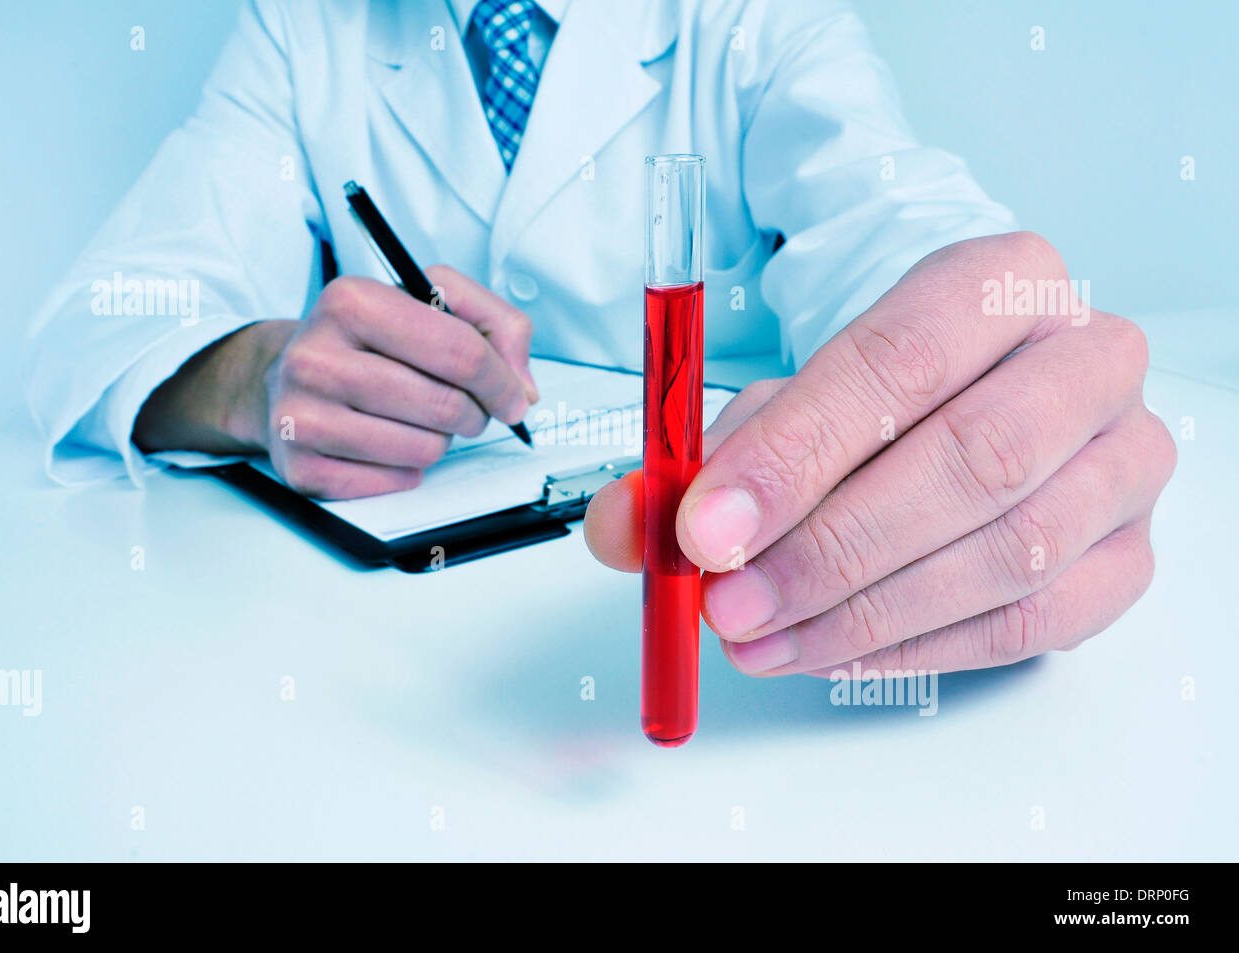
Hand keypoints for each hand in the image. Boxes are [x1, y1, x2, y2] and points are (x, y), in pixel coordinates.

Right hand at [135, 266, 537, 498]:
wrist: (284, 375)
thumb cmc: (368, 339)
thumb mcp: (429, 301)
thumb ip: (495, 325)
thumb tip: (522, 388)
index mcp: (349, 300)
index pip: (459, 350)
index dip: (500, 380)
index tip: (513, 396)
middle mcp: (315, 356)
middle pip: (444, 405)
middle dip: (472, 413)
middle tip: (464, 409)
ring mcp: (300, 416)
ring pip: (424, 449)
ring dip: (439, 441)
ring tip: (418, 420)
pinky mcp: (300, 468)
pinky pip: (394, 482)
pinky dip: (407, 469)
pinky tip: (388, 444)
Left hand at [585, 232, 1174, 674]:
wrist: (975, 397)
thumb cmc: (880, 396)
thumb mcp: (780, 402)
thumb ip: (697, 459)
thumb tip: (625, 526)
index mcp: (999, 283)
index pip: (899, 362)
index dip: (794, 454)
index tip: (708, 527)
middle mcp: (1085, 360)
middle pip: (973, 460)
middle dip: (829, 548)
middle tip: (729, 602)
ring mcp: (1124, 460)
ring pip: (1009, 552)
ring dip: (864, 612)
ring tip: (762, 636)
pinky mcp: (1129, 555)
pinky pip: (1033, 622)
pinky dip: (917, 649)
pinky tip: (833, 650)